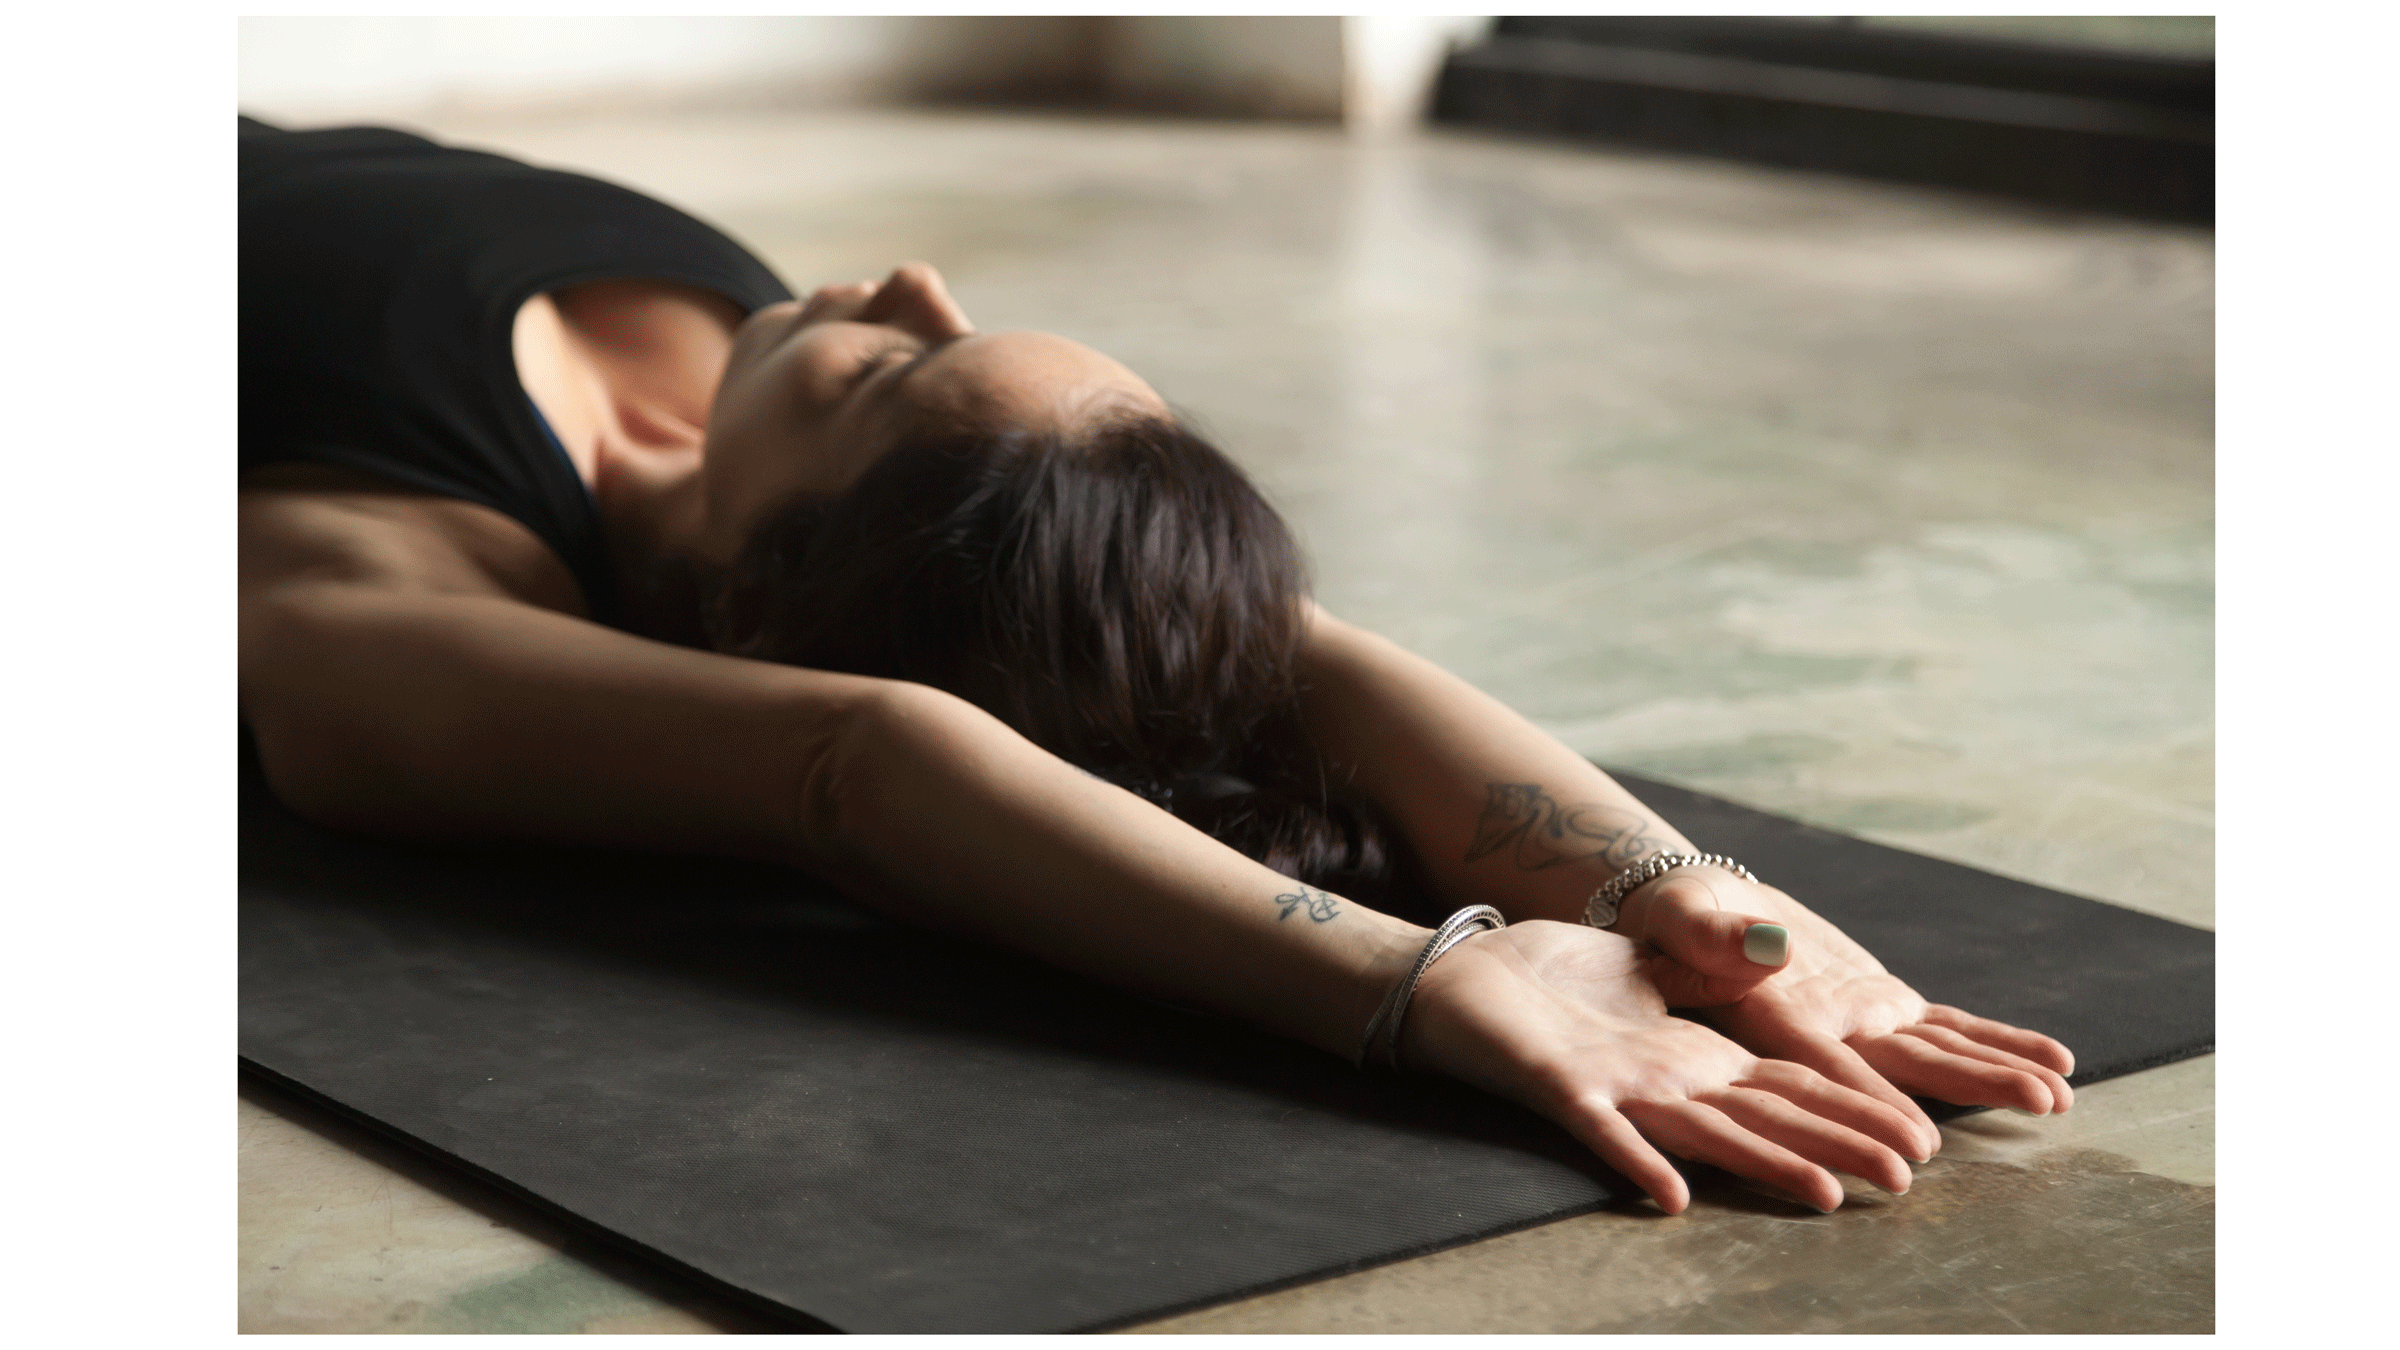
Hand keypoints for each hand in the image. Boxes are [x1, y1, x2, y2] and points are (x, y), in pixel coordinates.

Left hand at [1399, 919, 1925, 1213]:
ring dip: (1765, 1166)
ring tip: (1823, 1199)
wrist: (1474, 967)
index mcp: (1704, 1050)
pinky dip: (1637, 1163)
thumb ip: (1719, 951)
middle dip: (1841, 1146)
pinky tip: (1669, 1198)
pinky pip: (1601, 1133)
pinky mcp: (1560, 1085)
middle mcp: (1676, 1080)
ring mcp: (1621, 1086)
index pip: (1802, 1080)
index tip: (1926, 1131)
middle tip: (1910, 1179)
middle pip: (1774, 1117)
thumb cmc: (1567, 971)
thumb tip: (1776, 946)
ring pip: (1708, 1135)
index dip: (1862, 1106)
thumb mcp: (1661, 946)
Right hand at [1614, 869, 2077, 1147]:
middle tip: (2026, 1110)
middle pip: (1892, 1075)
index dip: (1868, 1102)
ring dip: (1993, 1075)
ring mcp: (1860, 1023)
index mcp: (1767, 1021)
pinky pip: (1950, 1029)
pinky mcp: (1883, 1004)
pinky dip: (1997, 1042)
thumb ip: (1714, 937)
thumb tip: (1770, 946)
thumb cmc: (1676, 916)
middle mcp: (1823, 1035)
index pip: (1823, 1069)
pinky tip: (2054, 1061)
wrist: (1700, 913)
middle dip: (1956, 1095)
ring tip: (2056, 1097)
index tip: (1912, 1141)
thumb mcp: (1683, 917)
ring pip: (1933, 1056)